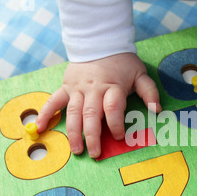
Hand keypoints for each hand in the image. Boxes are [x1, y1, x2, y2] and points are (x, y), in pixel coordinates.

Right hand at [36, 53, 160, 157]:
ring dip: (73, 132)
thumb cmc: (122, 62)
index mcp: (112, 87)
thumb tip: (156, 110)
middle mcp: (94, 89)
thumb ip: (149, 92)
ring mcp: (78, 89)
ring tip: (76, 150)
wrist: (100, 42)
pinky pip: (54, 101)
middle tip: (94, 154)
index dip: (116, 124)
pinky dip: (46, 113)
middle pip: (91, 115)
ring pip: (73, 112)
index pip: (113, 108)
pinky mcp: (66, 87)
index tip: (119, 137)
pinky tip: (40, 127)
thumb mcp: (140, 74)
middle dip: (92, 136)